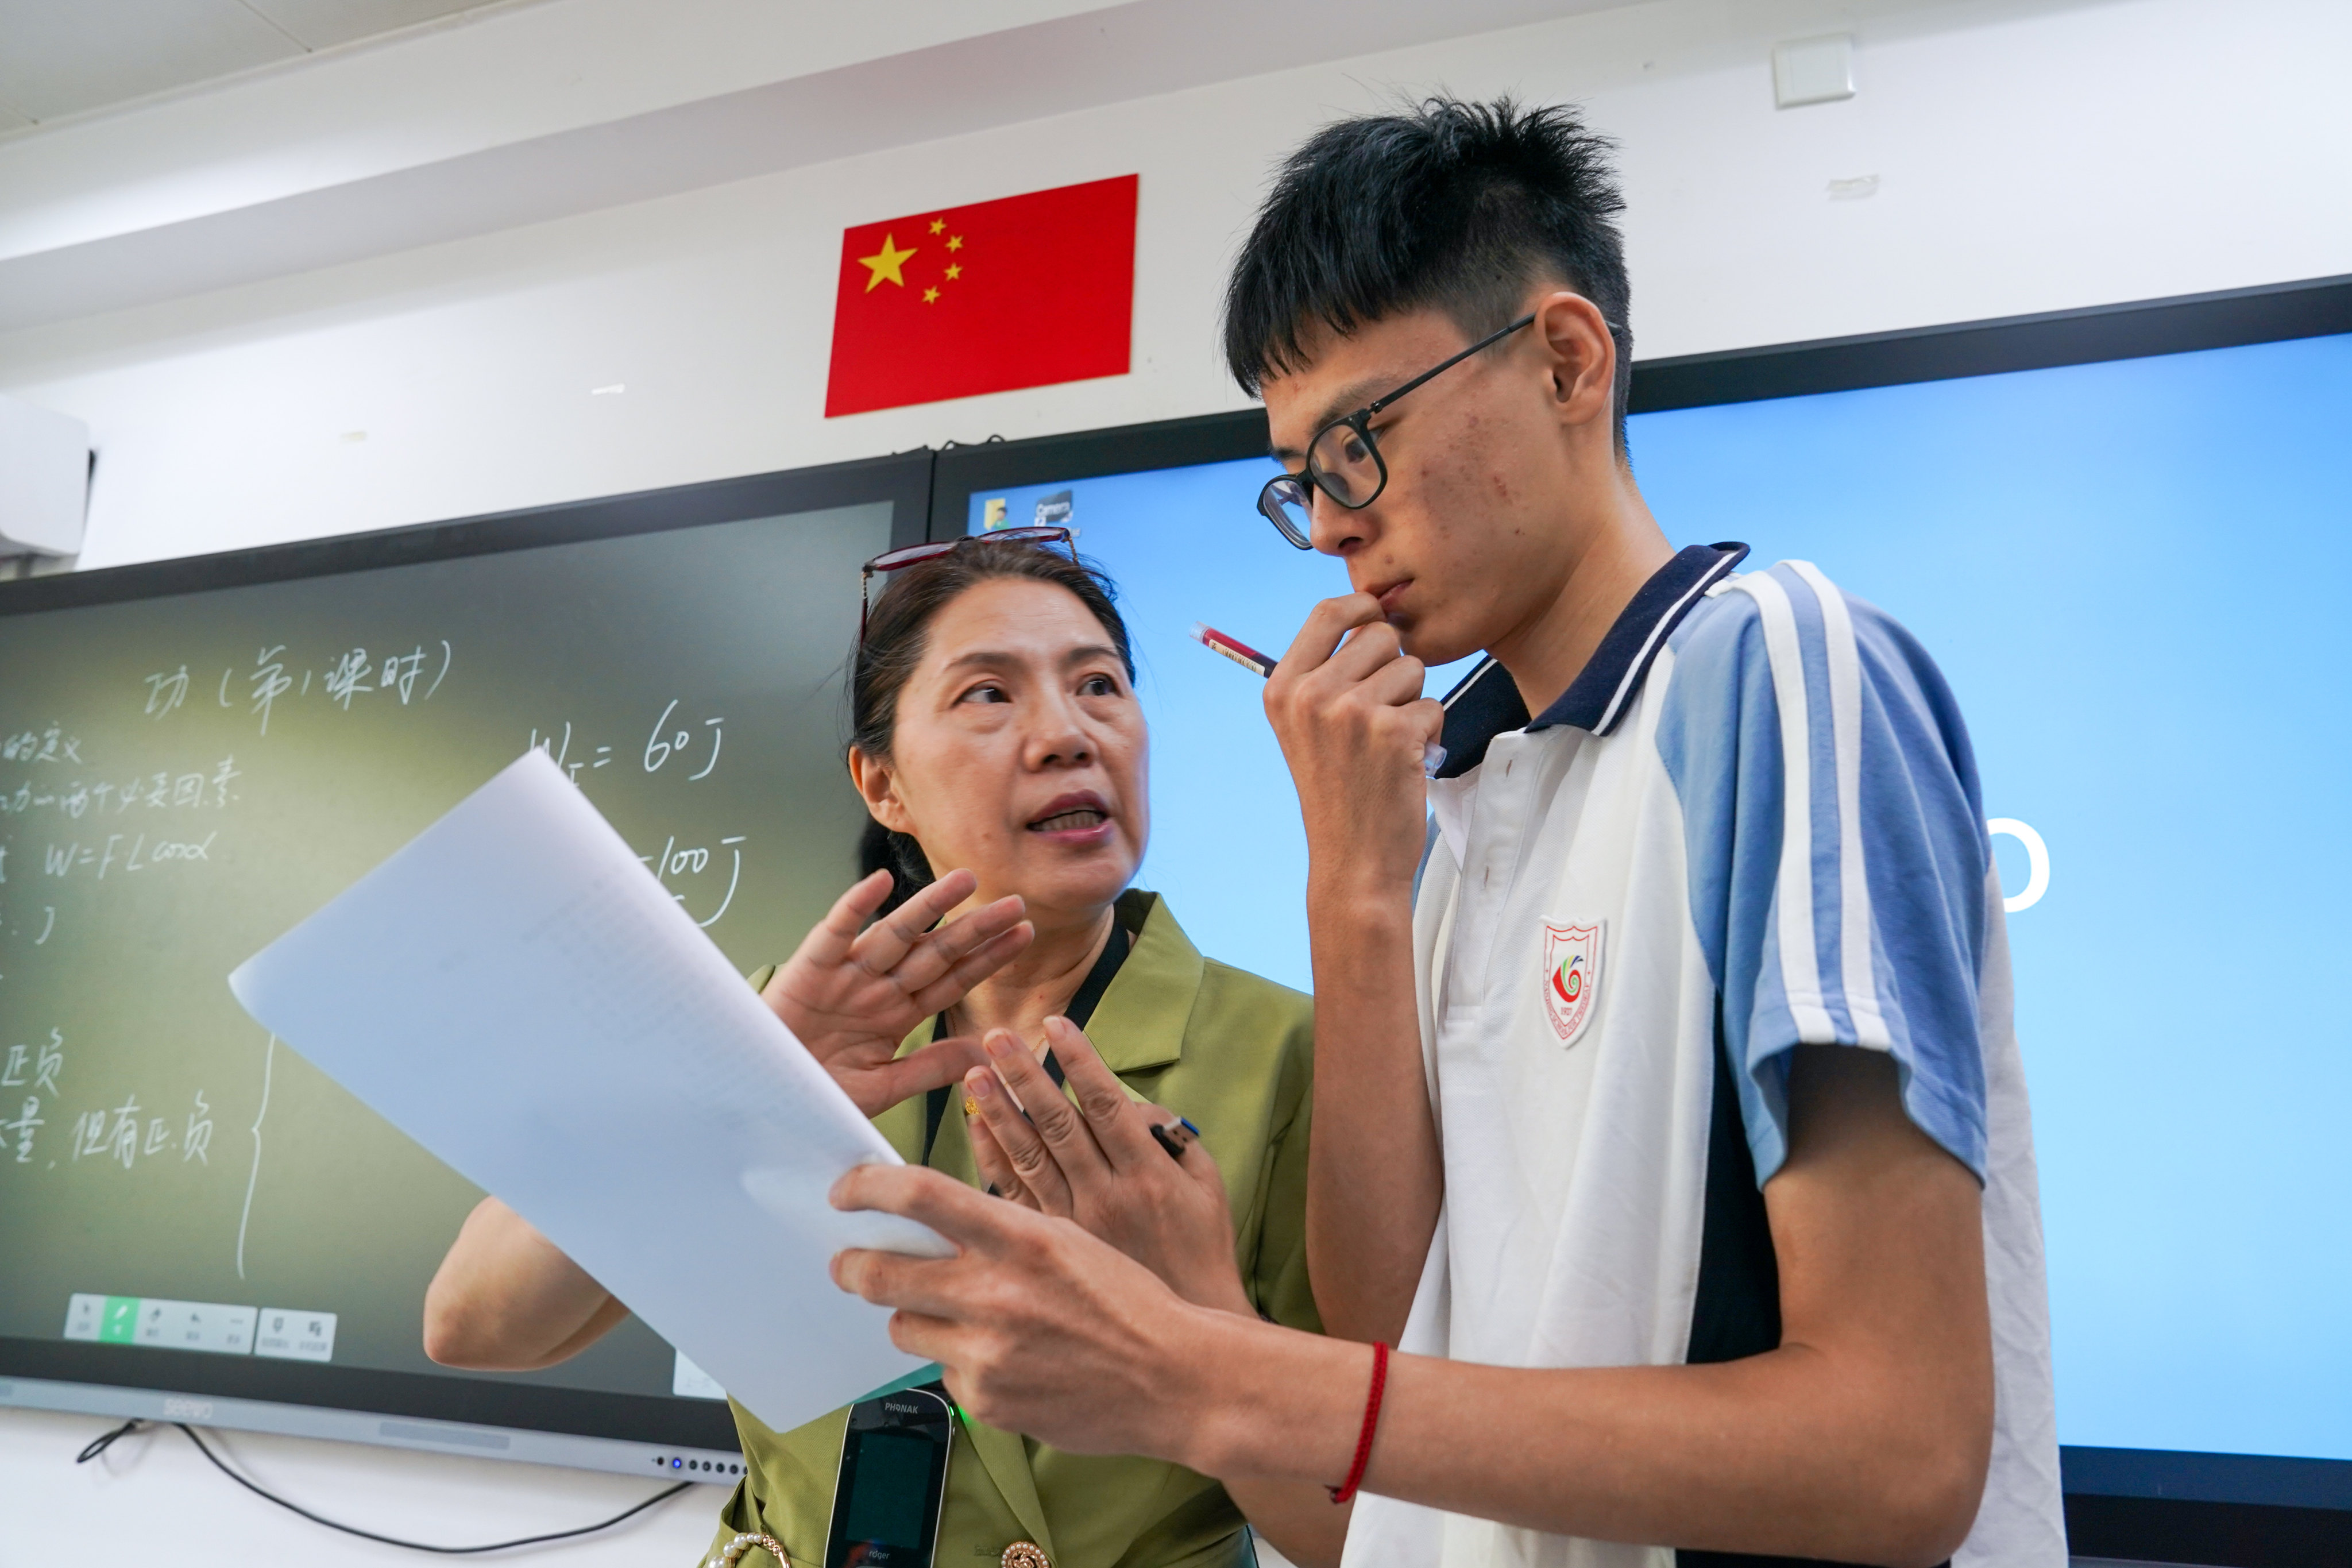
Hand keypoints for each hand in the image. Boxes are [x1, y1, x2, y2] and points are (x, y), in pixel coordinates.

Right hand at [764, 868, 1031, 1117]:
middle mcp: (878, 988)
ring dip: (931, 907)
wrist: (761, 1099)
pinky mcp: (809, 970)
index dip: (988, 958)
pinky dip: (856, 908)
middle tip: (1016, 903)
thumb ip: (931, 1068)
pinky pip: (835, 933)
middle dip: (975, 929)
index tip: (1024, 935)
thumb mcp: (882, 1087)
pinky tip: (881, 883)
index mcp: (898, 1014)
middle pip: (936, 952)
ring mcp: (846, 976)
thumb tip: (986, 1055)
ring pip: (896, 934)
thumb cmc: (817, 1092)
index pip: (953, 981)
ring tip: (967, 881)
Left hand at [830, 1164, 1237, 1464]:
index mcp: (1020, 1238)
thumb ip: (1000, 1228)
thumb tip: (933, 1221)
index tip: (847, 1190)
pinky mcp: (986, 1402)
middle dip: (854, 1265)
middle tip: (848, 1262)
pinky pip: (945, 1372)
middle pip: (881, 1272)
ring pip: (905, 1326)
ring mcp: (987, 1353)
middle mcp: (995, 1294)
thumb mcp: (1067, 1237)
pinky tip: (1007, 1359)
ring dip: (916, 1316)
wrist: (1173, 1378)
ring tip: (956, 1315)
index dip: (869, 1187)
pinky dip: (963, 1362)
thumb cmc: (1126, 1300)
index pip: (921, 1196)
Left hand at [963, 1016, 1249, 1314]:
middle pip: (1055, 1125)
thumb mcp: (1206, 1190)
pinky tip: (975, 1132)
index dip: (1075, 1060)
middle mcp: (1104, 1199)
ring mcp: (1072, 1229)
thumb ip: (1172, 1138)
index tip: (1053, 1024)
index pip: (1104, 1104)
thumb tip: (1133, 1103)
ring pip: (1028, 1159)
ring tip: (974, 1075)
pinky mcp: (1048, 1255)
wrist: (1179, 1356)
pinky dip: (990, 1166)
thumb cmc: (1197, 1259)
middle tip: (994, 1038)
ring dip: (999, 1113)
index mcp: (1146, 1177)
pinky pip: (1009, 1205)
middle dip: (1022, 1077)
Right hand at [1263, 594, 1444, 898]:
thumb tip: (1369, 616)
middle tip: (1379, 716)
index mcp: (1283, 688)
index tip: (1376, 615)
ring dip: (1412, 702)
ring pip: (1411, 668)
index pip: (1327, 612)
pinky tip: (1405, 763)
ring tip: (1389, 744)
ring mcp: (1351, 712)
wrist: (1352, 861)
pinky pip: (1431, 704)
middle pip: (1379, 635)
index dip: (1361, 605)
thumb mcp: (1306, 728)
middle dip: (1393, 667)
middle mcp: (1311, 694)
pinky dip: (1429, 732)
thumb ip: (1325, 675)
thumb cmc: (1338, 793)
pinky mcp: (1393, 732)